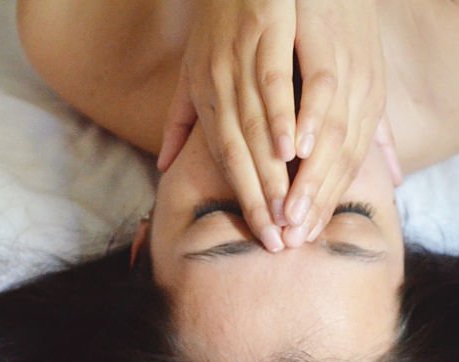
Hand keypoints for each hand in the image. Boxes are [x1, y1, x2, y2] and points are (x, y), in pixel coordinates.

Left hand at [156, 0, 296, 251]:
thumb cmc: (215, 19)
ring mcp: (239, 61)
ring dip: (271, 173)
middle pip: (238, 154)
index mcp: (205, 97)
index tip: (263, 236)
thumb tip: (164, 168)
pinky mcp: (263, 34)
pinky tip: (294, 150)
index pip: (224, 160)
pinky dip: (282, 119)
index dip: (243, 200)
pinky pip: (271, 85)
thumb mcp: (189, 70)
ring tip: (288, 212)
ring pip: (254, 128)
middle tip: (278, 242)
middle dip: (258, 201)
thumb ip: (180, 122)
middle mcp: (217, 84)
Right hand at [283, 0, 399, 246]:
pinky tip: (294, 150)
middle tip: (291, 240)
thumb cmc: (347, 23)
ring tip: (291, 212)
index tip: (302, 237)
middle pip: (343, 160)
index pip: (350, 166)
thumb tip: (398, 176)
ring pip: (334, 135)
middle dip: (316, 202)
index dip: (326, 203)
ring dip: (311, 177)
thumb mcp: (367, 78)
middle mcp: (366, 92)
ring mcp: (352, 69)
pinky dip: (310, 121)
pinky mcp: (331, 41)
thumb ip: (376, 129)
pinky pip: (323, 88)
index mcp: (370, 104)